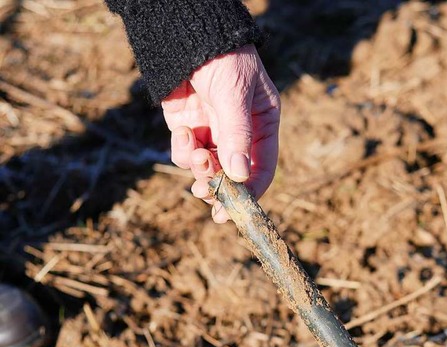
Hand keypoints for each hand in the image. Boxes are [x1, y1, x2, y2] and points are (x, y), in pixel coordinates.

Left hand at [162, 44, 279, 222]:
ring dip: (201, 169)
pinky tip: (183, 132)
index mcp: (263, 124)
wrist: (187, 35)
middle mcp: (240, 133)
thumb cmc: (222, 58)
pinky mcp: (189, 129)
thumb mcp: (234, 95)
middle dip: (220, 186)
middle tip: (206, 196)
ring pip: (208, 168)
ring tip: (197, 156)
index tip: (236, 209)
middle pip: (234, 174)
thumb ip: (236, 135)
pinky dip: (183, 150)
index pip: (262, 166)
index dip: (251, 190)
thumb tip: (238, 177)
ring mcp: (213, 132)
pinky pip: (187, 154)